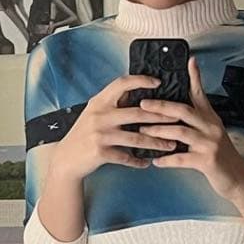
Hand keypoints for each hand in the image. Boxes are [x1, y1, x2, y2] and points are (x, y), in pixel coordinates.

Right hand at [51, 74, 177, 180]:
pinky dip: (138, 161)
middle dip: (160, 117)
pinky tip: (147, 162)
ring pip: (136, 138)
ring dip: (156, 142)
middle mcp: (100, 115)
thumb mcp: (93, 113)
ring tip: (170, 145)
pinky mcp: (101, 152)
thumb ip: (112, 104)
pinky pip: (126, 157)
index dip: (141, 80)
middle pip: (137, 113)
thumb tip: (134, 94)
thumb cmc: (83, 135)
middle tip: (176, 118)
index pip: (122, 83)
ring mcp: (100, 134)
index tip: (157, 82)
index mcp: (99, 102)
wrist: (66, 159)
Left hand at [140, 56, 243, 199]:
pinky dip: (167, 160)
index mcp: (211, 118)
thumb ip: (198, 122)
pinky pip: (182, 158)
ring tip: (143, 132)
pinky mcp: (207, 161)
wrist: (238, 178)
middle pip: (184, 110)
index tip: (189, 61)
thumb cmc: (221, 157)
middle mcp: (211, 127)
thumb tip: (178, 113)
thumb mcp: (212, 133)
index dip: (194, 77)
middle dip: (161, 106)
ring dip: (159, 131)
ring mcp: (210, 143)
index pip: (200, 94)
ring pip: (180, 132)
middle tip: (143, 104)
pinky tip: (156, 161)